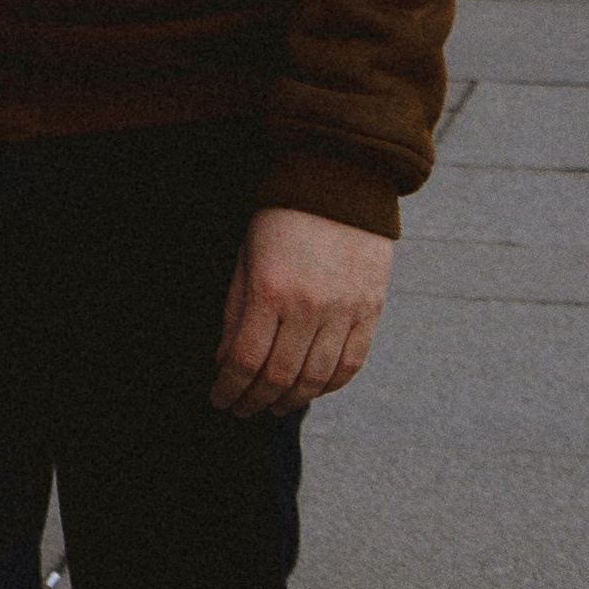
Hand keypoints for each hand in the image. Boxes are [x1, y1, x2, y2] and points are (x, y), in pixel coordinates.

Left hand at [210, 207, 391, 415]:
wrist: (340, 180)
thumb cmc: (282, 216)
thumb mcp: (246, 255)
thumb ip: (235, 310)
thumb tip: (224, 361)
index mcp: (270, 290)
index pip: (244, 360)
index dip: (228, 389)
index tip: (219, 400)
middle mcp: (308, 306)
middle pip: (279, 377)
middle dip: (255, 401)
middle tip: (243, 409)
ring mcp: (343, 311)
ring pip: (316, 379)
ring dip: (291, 401)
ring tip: (274, 405)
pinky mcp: (370, 311)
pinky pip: (350, 365)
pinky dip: (329, 386)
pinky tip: (311, 389)